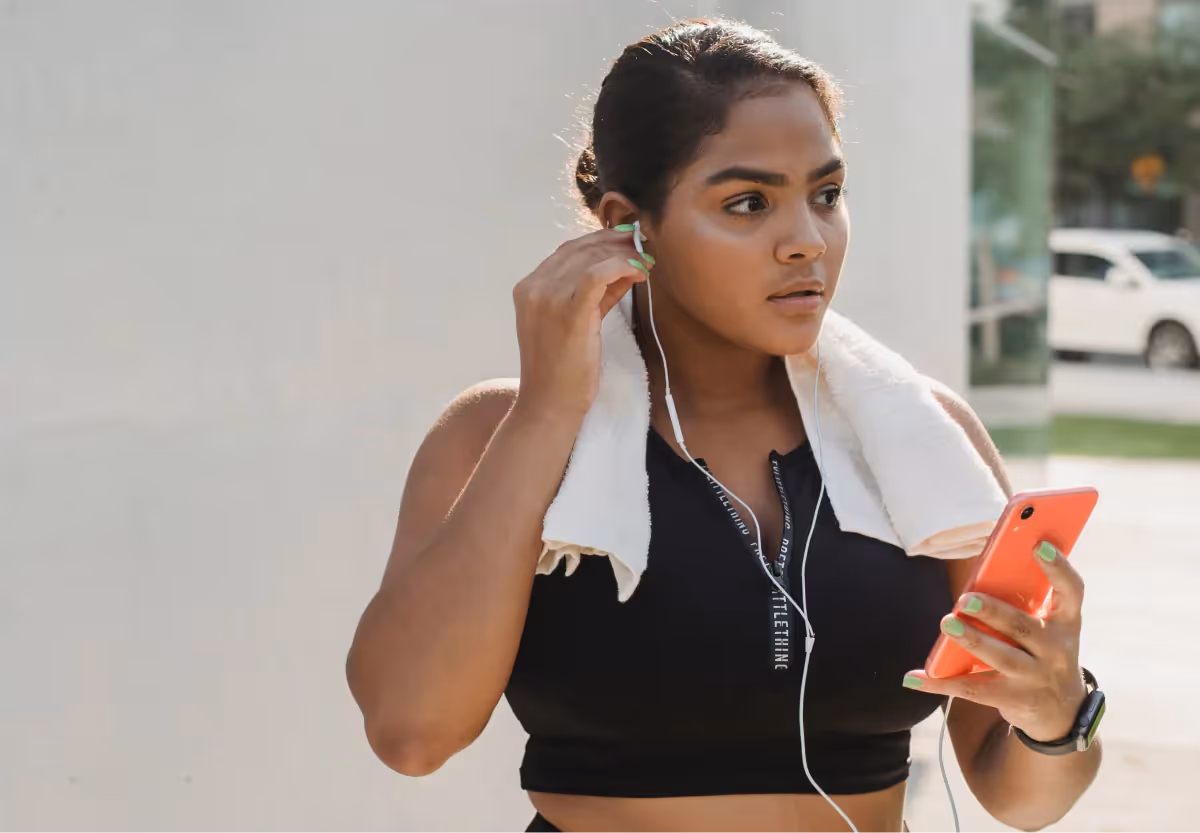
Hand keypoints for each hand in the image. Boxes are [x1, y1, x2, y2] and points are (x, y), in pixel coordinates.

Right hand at [512, 225, 651, 419]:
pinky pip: (598, 274)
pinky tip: (640, 272)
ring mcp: (548, 298)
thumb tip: (624, 270)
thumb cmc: (562, 371)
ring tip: (647, 260)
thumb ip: (595, 295)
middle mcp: (534, 287)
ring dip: (624, 254)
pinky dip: (622, 266)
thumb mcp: (574, 324)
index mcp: (528, 288)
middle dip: (615, 242)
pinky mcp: (569, 312)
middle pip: (580, 249)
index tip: (626, 241)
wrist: (549, 405)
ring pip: (591, 258)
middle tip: (643, 244)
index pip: (567, 251)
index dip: (600, 241)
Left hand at [904, 541, 1089, 742]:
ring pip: (1001, 657)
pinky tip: (913, 677)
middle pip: (1023, 626)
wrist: (1062, 710)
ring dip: (972, 640)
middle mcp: (1056, 650)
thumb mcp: (1049, 628)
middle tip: (965, 598)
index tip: (1038, 544)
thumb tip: (984, 570)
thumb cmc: (1044, 652)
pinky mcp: (1012, 699)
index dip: (1058, 568)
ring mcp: (1035, 677)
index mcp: (1065, 623)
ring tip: (947, 622)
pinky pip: (972, 689)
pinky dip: (939, 683)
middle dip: (993, 611)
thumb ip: (1025, 602)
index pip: (1071, 592)